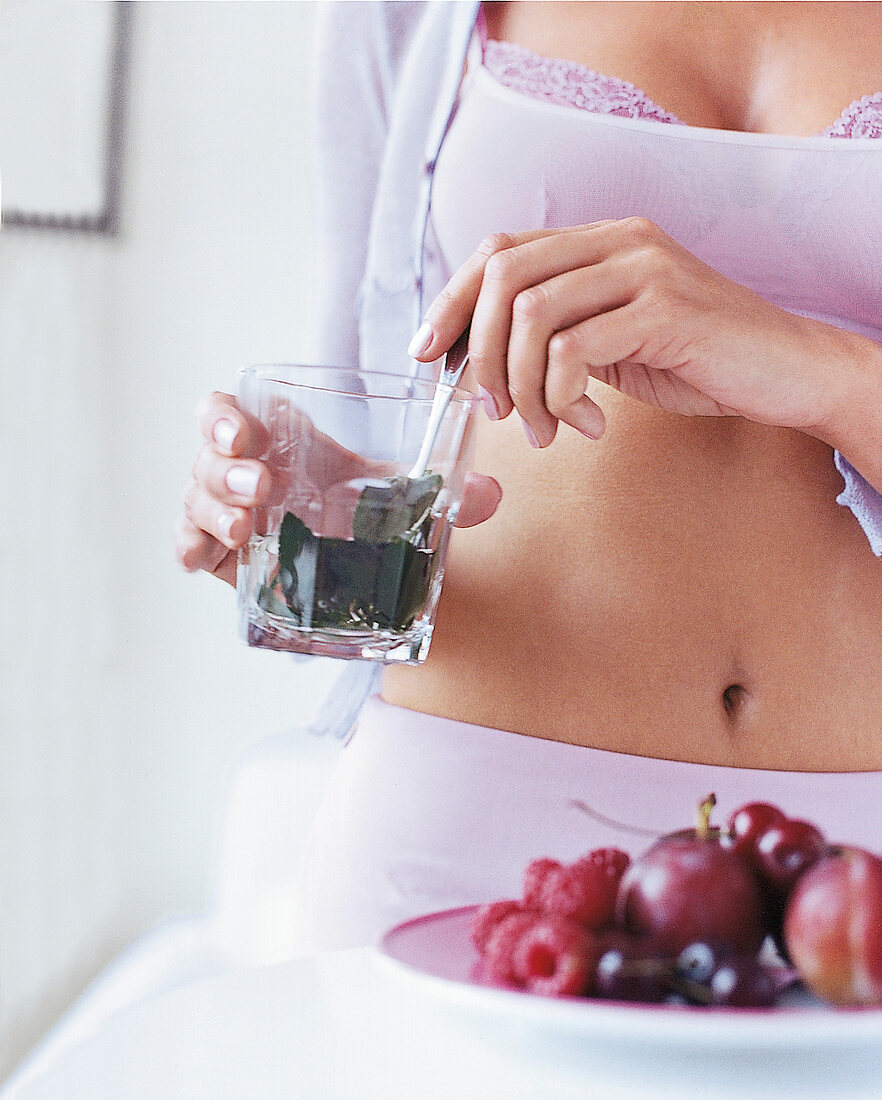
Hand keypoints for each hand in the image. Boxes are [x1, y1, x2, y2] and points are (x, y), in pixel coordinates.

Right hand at [174, 392, 501, 586]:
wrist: (345, 559)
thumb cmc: (354, 506)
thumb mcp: (390, 494)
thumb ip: (440, 491)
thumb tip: (493, 494)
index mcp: (274, 439)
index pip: (224, 411)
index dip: (221, 417)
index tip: (242, 433)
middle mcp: (239, 470)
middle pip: (207, 456)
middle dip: (227, 470)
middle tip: (262, 487)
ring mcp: (225, 512)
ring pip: (196, 499)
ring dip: (214, 510)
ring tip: (248, 527)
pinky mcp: (221, 554)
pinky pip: (187, 545)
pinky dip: (190, 549)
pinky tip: (201, 562)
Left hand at [409, 218, 850, 448]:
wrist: (784, 370)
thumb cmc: (694, 359)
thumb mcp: (611, 339)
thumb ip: (557, 334)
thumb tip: (479, 362)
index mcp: (598, 241)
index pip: (499, 251)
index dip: (452, 301)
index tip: (427, 353)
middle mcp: (617, 240)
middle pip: (504, 277)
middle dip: (479, 353)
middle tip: (489, 408)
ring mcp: (642, 268)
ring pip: (532, 314)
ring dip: (520, 385)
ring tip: (543, 428)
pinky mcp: (663, 309)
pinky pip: (573, 350)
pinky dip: (562, 398)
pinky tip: (586, 425)